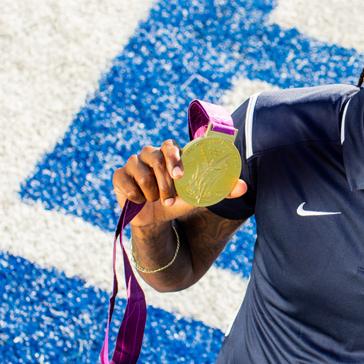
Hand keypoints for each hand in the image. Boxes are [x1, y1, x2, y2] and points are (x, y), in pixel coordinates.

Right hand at [112, 140, 247, 227]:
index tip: (179, 176)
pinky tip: (140, 200)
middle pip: (154, 158)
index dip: (173, 157)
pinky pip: (123, 180)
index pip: (169, 145)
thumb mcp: (201, 195)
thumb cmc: (180, 200)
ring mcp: (133, 164)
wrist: (158, 219)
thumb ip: (222, 189)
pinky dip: (134, 194)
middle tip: (169, 199)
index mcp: (169, 153)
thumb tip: (244, 187)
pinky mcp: (119, 177)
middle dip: (163, 182)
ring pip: (139, 170)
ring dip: (150, 190)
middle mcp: (150, 154)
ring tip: (156, 201)